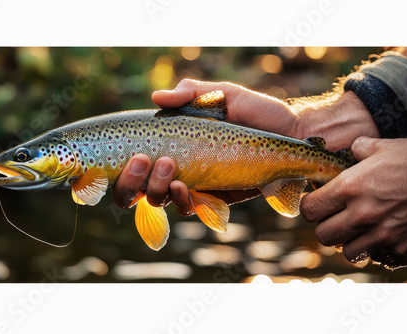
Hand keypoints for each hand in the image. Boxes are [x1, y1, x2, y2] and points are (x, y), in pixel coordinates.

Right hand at [112, 78, 378, 213]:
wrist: (291, 135)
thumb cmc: (255, 112)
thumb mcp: (221, 94)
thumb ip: (189, 92)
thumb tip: (156, 97)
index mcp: (169, 142)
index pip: (131, 159)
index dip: (115, 166)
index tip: (120, 156)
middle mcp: (174, 167)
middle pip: (134, 189)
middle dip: (129, 182)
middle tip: (142, 162)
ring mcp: (192, 185)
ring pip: (157, 201)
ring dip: (155, 188)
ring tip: (170, 168)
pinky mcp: (212, 199)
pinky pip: (188, 208)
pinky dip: (182, 201)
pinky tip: (186, 187)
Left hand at [301, 137, 406, 268]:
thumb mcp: (385, 147)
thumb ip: (359, 150)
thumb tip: (351, 150)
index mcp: (350, 188)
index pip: (310, 209)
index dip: (311, 207)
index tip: (317, 204)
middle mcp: (362, 215)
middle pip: (322, 235)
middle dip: (326, 227)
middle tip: (336, 218)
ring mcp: (382, 236)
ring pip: (347, 252)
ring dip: (350, 241)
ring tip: (360, 228)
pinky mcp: (402, 251)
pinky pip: (377, 258)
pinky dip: (377, 250)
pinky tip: (384, 235)